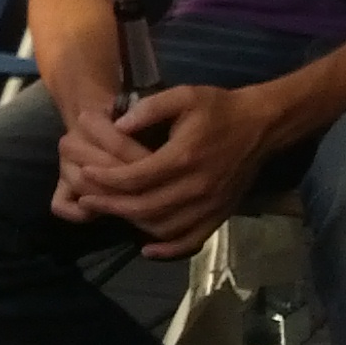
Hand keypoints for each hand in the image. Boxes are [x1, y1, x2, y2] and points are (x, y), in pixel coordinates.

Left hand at [54, 86, 274, 257]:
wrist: (261, 125)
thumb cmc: (218, 108)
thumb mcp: (183, 95)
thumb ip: (148, 108)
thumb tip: (118, 125)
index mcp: (184, 157)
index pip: (136, 177)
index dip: (106, 179)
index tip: (83, 174)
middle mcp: (197, 187)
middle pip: (145, 207)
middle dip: (111, 205)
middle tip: (85, 200)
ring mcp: (211, 205)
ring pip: (165, 226)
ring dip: (134, 224)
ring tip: (110, 214)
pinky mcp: (221, 214)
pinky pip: (193, 240)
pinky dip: (170, 249)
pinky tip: (148, 249)